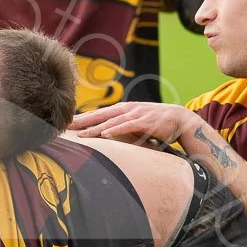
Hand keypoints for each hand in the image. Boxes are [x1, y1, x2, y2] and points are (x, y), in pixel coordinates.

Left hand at [71, 102, 201, 148]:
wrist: (180, 120)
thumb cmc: (156, 125)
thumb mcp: (136, 126)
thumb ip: (122, 128)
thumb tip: (106, 136)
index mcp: (123, 110)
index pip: (99, 114)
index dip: (83, 119)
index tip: (68, 124)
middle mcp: (127, 109)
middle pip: (100, 115)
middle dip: (83, 121)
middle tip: (67, 127)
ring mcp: (136, 114)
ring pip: (111, 121)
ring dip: (95, 128)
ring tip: (81, 135)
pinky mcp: (145, 121)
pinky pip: (128, 125)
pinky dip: (116, 129)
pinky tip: (105, 133)